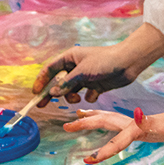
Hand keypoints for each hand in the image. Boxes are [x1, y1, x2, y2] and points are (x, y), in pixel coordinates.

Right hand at [33, 22, 163, 105]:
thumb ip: (66, 83)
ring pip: (71, 92)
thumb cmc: (104, 61)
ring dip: (71, 97)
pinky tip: (95, 92)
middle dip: (51, 94)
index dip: (41, 81)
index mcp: (70, 58)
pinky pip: (86, 96)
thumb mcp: (82, 72)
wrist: (128, 63)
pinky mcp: (96, 86)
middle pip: (58, 83)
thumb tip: (52, 93)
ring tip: (76, 98)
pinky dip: (89, 97)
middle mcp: (76, 68)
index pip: (50, 70)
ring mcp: (86, 77)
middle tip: (41, 106)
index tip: (35, 93)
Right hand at [66, 106, 163, 163]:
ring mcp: (139, 124)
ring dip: (93, 118)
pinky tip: (106, 125)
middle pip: (106, 122)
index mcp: (139, 127)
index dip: (103, 150)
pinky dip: (107, 122)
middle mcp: (136, 124)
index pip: (117, 139)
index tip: (88, 160)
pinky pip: (119, 124)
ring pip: (110, 119)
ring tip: (78, 117)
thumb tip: (136, 117)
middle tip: (66, 127)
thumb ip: (153, 123)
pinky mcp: (143, 125)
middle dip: (86, 125)